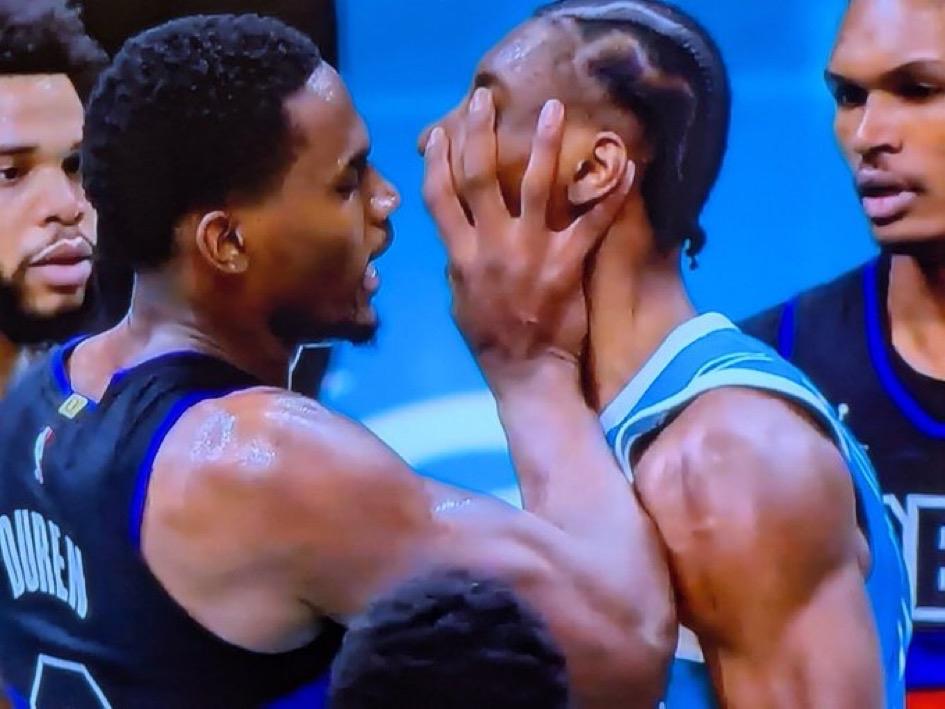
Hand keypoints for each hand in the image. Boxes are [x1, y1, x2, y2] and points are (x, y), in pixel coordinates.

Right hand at [423, 88, 632, 381]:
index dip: (437, 162)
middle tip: (486, 99)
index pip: (440, 199)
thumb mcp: (460, 301)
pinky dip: (611, 193)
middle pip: (480, 177)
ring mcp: (530, 253)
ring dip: (546, 144)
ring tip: (555, 110)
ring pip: (535, 187)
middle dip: (480, 133)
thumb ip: (458, 263)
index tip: (440, 132)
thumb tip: (457, 235)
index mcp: (462, 256)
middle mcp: (492, 247)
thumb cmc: (492, 339)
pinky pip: (591, 222)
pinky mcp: (566, 265)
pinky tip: (627, 166)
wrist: (527, 372)